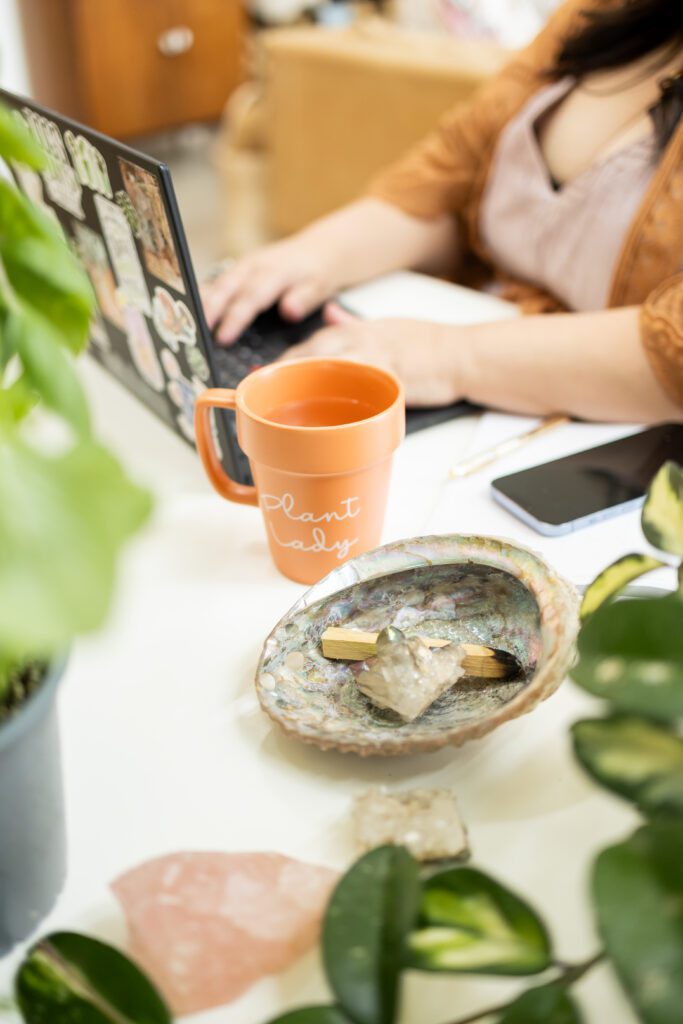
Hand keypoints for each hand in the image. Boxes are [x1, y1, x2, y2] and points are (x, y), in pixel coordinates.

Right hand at [201, 235, 338, 344]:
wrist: (319, 249)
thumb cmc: (320, 272)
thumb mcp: (321, 285)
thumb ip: (305, 298)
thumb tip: (289, 312)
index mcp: (275, 272)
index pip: (252, 297)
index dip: (235, 318)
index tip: (222, 338)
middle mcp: (255, 266)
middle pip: (226, 288)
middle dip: (209, 309)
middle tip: (194, 333)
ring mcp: (244, 265)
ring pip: (218, 284)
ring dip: (201, 303)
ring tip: (186, 324)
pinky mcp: (239, 269)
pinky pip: (218, 283)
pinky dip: (204, 297)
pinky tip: (193, 312)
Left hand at [280, 304, 464, 406]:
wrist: (460, 354)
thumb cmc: (424, 343)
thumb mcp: (382, 324)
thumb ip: (351, 322)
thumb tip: (329, 313)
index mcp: (356, 330)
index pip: (311, 343)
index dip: (284, 360)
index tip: (263, 376)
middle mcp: (362, 341)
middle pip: (314, 355)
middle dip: (287, 373)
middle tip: (265, 392)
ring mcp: (377, 360)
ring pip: (333, 369)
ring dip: (308, 385)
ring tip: (286, 405)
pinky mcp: (393, 379)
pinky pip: (364, 389)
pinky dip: (346, 401)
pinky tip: (329, 416)